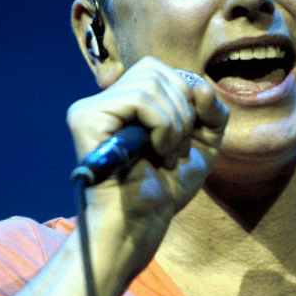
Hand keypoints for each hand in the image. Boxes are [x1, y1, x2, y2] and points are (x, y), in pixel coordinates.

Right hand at [66, 56, 228, 275]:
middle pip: (155, 70)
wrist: (140, 224)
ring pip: (150, 83)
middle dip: (182, 110)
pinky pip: (140, 99)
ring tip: (166, 155)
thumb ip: (210, 111)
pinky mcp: (85, 117)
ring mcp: (91, 108)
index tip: (186, 137)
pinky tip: (156, 152)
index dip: (186, 97)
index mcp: (126, 102)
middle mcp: (105, 100)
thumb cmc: (166, 188)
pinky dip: (162, 126)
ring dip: (174, 123)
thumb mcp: (202, 144)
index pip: (162, 71)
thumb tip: (199, 85)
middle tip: (176, 150)